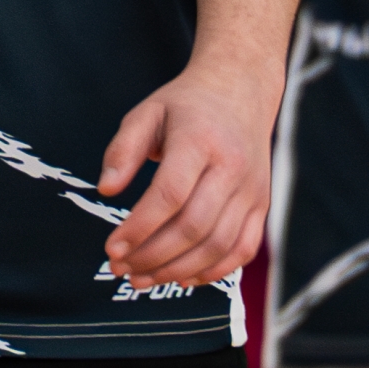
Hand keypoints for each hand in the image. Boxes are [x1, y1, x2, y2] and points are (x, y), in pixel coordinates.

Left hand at [98, 53, 278, 288]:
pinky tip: (183, 277)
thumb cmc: (187, 105)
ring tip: (143, 278)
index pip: (170, 193)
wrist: (241, 89)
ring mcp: (251, 188)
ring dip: (177, 270)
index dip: (139, 227)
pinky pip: (242, 249)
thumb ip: (123, 149)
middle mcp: (231, 165)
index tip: (112, 247)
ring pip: (217, 245)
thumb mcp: (147, 112)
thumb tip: (106, 189)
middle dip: (152, 256)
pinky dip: (214, 271)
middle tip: (120, 268)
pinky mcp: (262, 204)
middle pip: (193, 226)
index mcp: (199, 138)